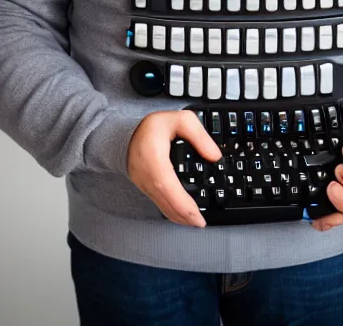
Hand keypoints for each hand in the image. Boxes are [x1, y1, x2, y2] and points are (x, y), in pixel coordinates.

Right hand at [127, 110, 221, 227]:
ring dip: (178, 216)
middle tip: (200, 223)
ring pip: (161, 205)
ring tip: (195, 222)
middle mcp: (145, 173)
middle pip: (164, 200)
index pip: (166, 184)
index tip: (196, 214)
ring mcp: (142, 182)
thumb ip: (200, 136)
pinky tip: (181, 215)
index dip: (182, 202)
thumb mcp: (181, 119)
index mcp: (153, 156)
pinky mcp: (143, 186)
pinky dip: (170, 211)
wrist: (127, 132)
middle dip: (183, 215)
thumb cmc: (153, 126)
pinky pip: (157, 202)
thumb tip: (215, 156)